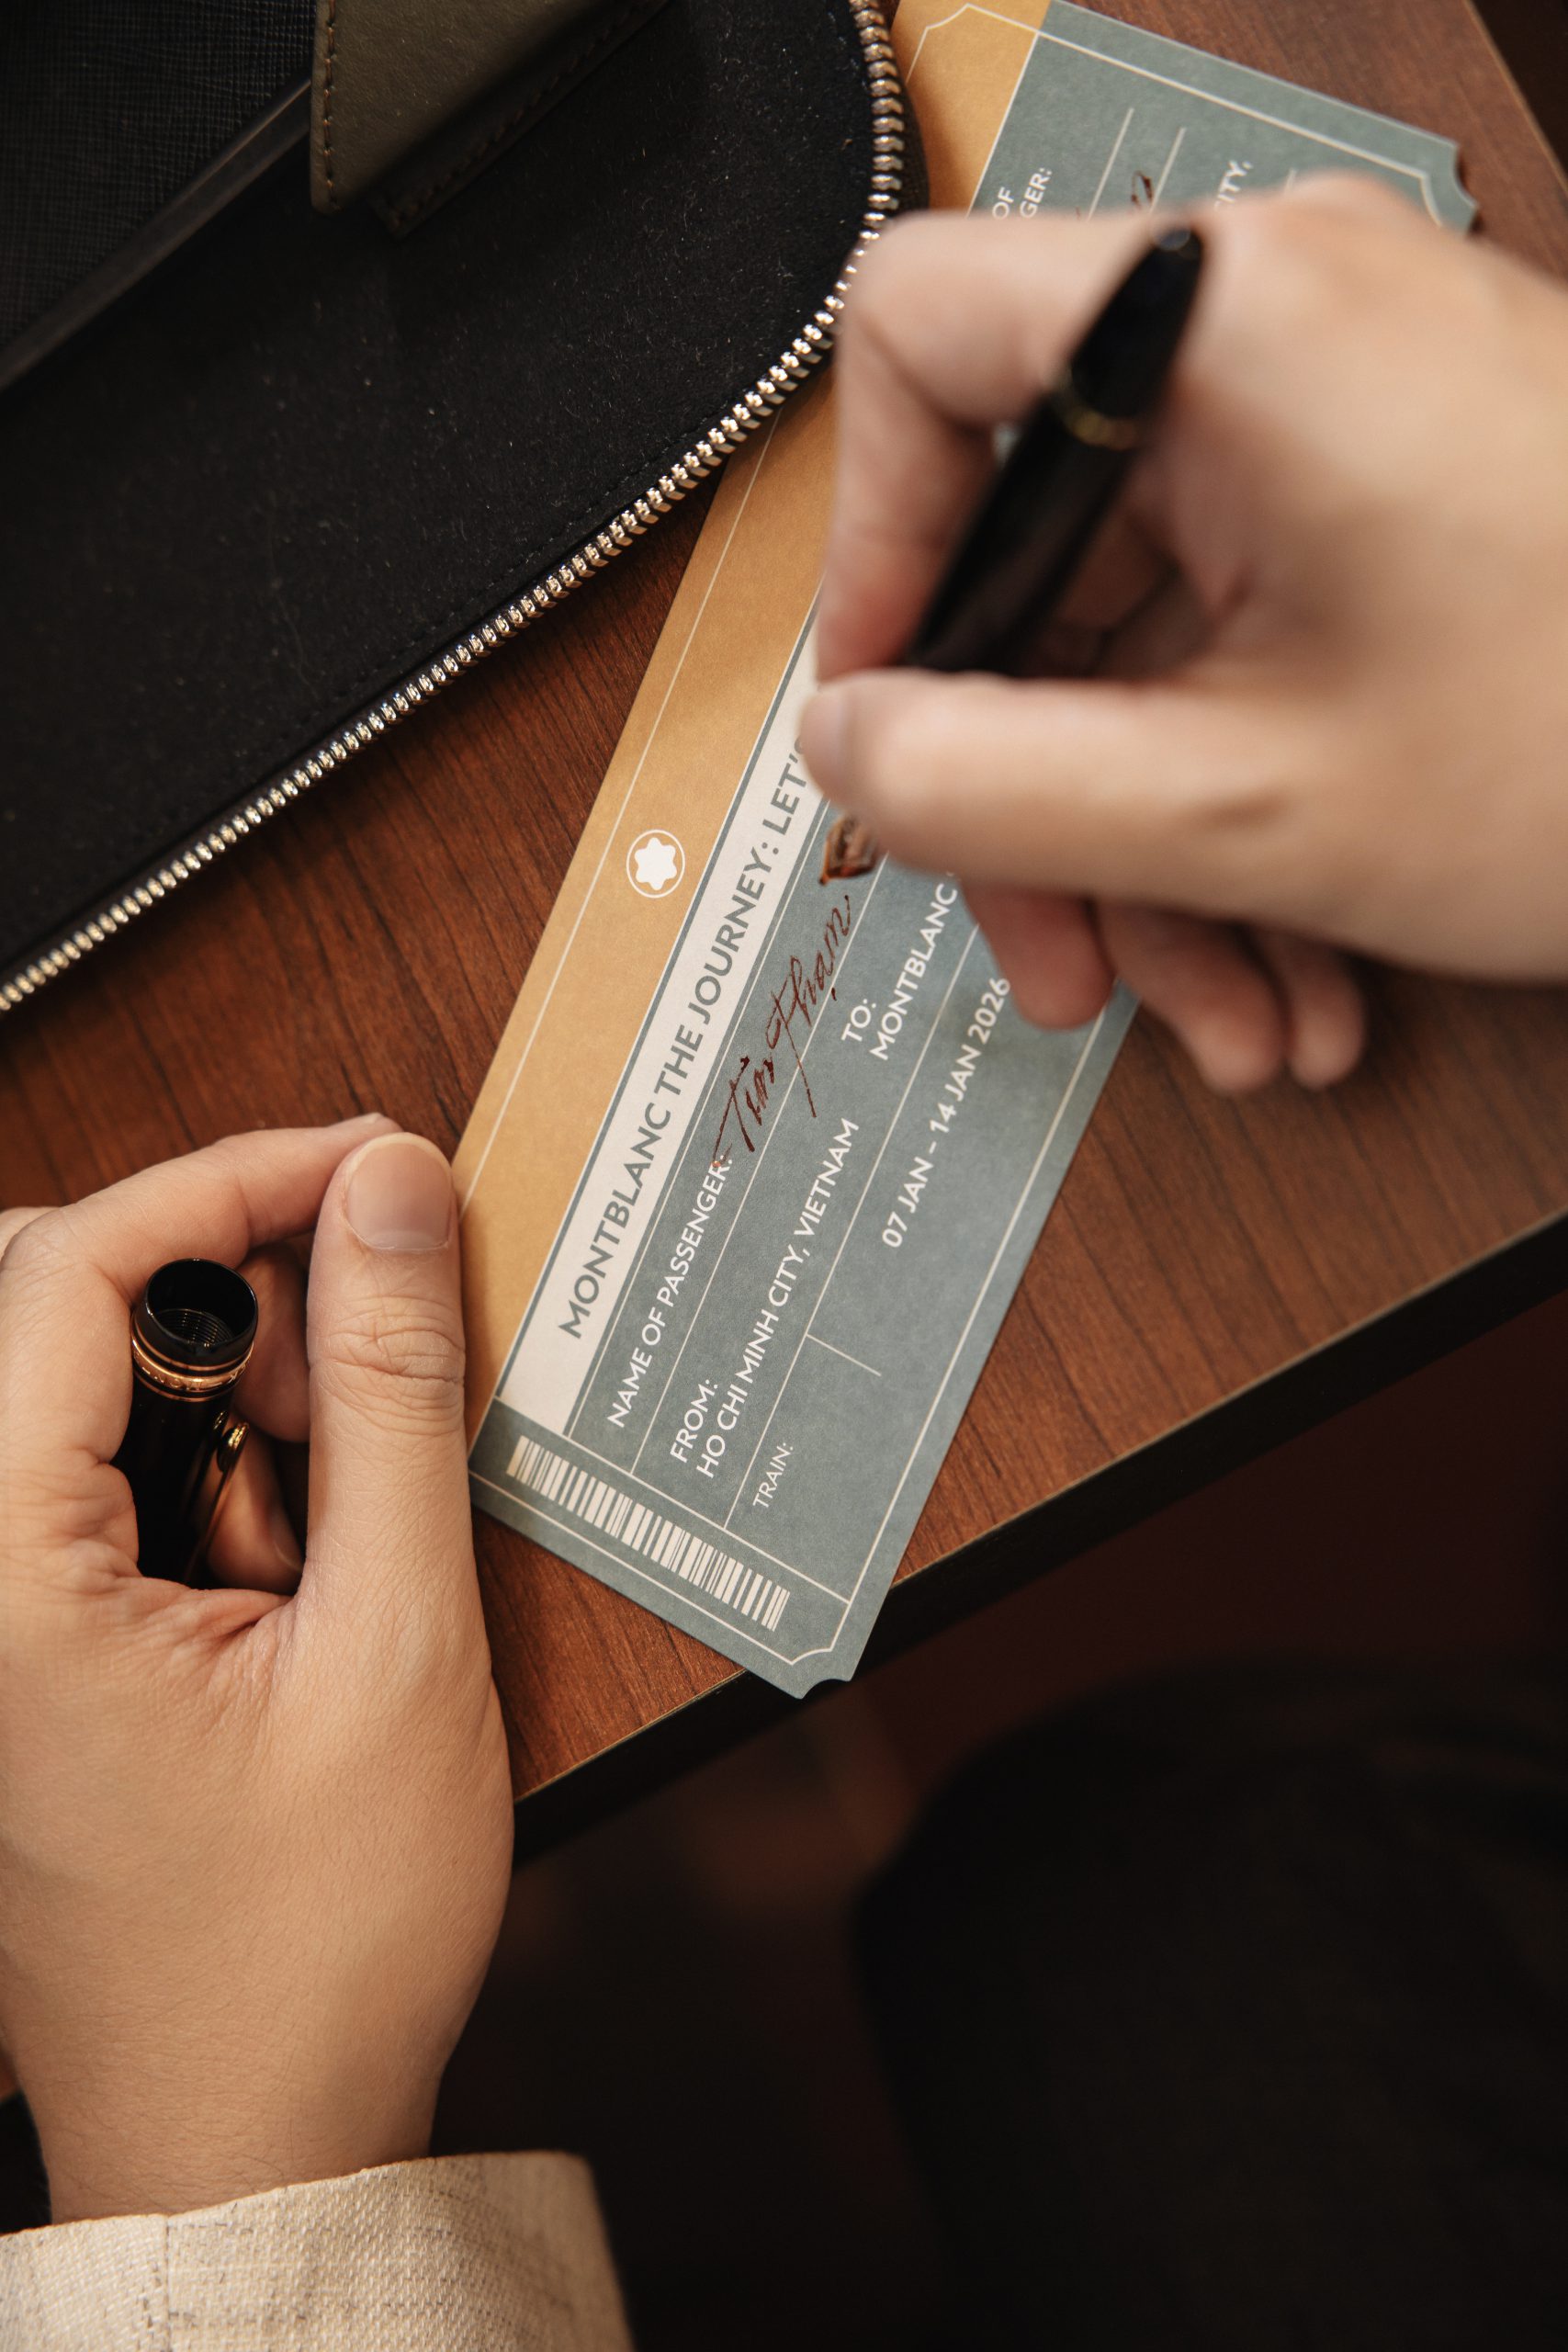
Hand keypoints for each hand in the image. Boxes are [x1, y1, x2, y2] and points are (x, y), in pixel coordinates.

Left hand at [0, 1120, 513, 2221]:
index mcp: (6, 1576)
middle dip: (233, 1291)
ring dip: (231, 1387)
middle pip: (54, 1306)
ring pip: (82, 1384)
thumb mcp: (399, 1645)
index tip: (369, 1165)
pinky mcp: (32, 1638)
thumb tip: (393, 1200)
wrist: (252, 2138)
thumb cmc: (311, 1943)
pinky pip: (100, 1475)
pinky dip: (216, 1468)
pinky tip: (298, 1556)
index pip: (71, 1270)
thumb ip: (394, 1398)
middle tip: (369, 1344)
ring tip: (342, 1496)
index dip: (232, 1180)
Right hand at [801, 181, 1567, 1090]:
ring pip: (1148, 635)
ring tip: (1216, 1005)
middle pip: (1041, 547)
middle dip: (1042, 793)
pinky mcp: (1399, 500)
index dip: (871, 545)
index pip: (921, 344)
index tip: (889, 704)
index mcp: (1232, 320)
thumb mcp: (1247, 805)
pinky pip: (1245, 649)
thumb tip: (850, 754)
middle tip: (1057, 947)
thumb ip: (992, 784)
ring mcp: (1349, 418)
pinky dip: (1240, 808)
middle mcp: (1286, 331)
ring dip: (1152, 848)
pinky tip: (1288, 957)